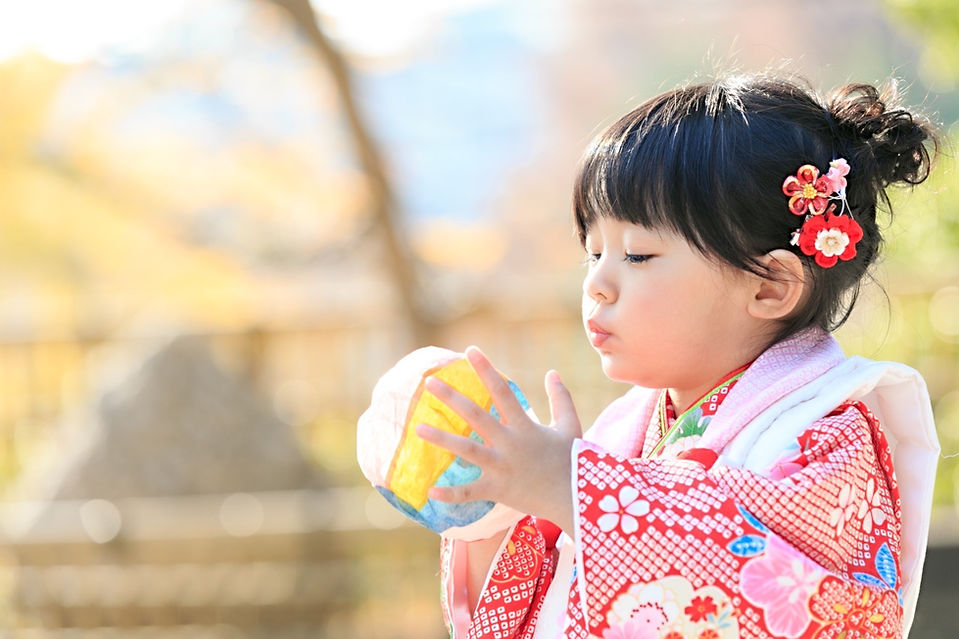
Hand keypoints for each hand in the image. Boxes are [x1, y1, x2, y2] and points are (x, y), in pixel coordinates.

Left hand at [415, 346, 581, 534]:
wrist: (576, 499)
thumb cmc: (573, 461)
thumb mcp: (570, 425)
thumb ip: (561, 398)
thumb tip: (552, 372)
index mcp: (525, 425)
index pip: (502, 391)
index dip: (486, 369)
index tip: (470, 351)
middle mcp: (510, 443)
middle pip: (476, 416)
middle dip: (452, 398)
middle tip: (429, 383)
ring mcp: (502, 467)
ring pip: (467, 450)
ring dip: (441, 439)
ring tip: (418, 428)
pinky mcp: (498, 490)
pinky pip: (470, 492)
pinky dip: (451, 494)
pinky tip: (430, 491)